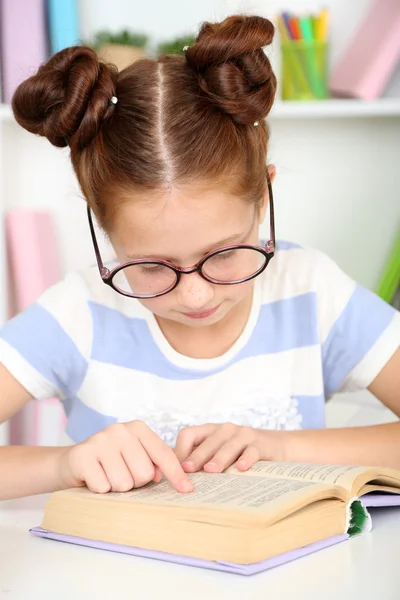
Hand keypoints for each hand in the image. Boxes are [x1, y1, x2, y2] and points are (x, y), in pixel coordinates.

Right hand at [59, 421, 193, 493]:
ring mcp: (100, 440)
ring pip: (124, 484)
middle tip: (121, 475)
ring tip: (107, 476)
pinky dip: (99, 489)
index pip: (163, 454)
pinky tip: (94, 478)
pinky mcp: (82, 455)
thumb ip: (153, 464)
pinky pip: (103, 487)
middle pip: (144, 474)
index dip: (176, 474)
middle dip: (134, 483)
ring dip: (116, 488)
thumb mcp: (133, 457)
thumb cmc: (110, 462)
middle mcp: (120, 429)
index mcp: (138, 428)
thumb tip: (170, 479)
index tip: (187, 490)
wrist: (71, 462)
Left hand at [175, 423, 283, 473]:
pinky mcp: (261, 444)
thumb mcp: (219, 453)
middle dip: (196, 456)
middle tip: (186, 470)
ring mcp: (244, 435)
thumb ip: (199, 460)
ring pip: (228, 444)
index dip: (179, 451)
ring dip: (219, 458)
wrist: (277, 447)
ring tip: (211, 470)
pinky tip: (241, 468)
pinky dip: (246, 459)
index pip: (188, 434)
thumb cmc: (241, 453)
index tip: (174, 469)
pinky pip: (252, 451)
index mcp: (210, 431)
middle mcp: (225, 429)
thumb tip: (172, 478)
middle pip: (208, 441)